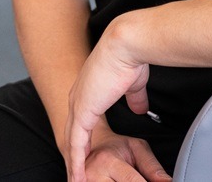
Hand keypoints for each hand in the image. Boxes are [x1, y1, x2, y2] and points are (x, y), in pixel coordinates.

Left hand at [66, 20, 158, 180]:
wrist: (127, 44)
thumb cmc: (132, 56)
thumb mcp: (133, 83)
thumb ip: (134, 99)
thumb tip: (139, 110)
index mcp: (89, 87)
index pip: (81, 118)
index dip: (83, 137)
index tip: (88, 152)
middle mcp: (78, 96)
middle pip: (72, 132)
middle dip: (75, 153)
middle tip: (78, 173)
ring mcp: (78, 104)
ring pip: (71, 141)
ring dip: (74, 162)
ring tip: (77, 181)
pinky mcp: (82, 112)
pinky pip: (76, 144)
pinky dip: (76, 163)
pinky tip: (78, 178)